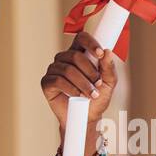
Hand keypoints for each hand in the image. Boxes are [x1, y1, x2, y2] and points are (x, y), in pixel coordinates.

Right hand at [40, 31, 117, 155]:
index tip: (100, 53)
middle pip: (75, 56)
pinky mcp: (47, 82)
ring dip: (84, 84)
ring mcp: (54, 70)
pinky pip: (59, 81)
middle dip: (90, 72)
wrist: (87, 117)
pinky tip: (78, 97)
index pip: (81, 38)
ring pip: (68, 70)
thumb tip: (107, 52)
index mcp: (79, 54)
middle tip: (98, 84)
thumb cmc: (97, 98)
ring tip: (91, 95)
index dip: (90, 43)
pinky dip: (72, 89)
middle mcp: (64, 59)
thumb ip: (108, 68)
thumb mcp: (108, 83)